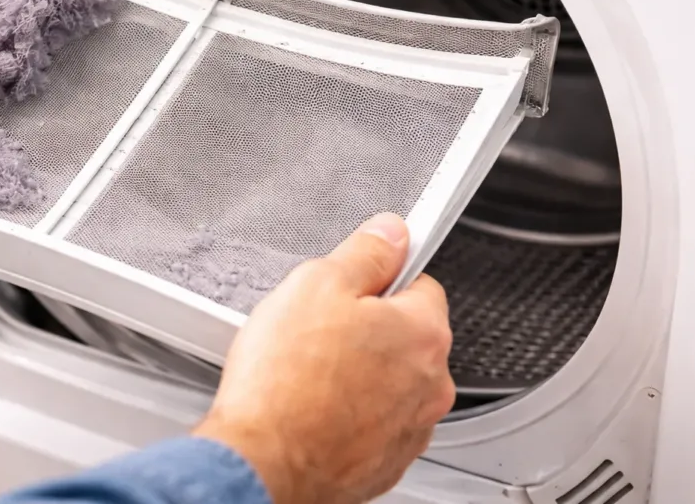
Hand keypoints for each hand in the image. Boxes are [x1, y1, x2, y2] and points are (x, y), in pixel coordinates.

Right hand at [194, 213, 453, 503]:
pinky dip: (348, 414)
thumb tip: (390, 232)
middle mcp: (431, 384)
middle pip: (405, 335)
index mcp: (423, 332)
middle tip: (317, 330)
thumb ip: (363, 253)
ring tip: (307, 373)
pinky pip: (373, 422)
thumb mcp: (316, 284)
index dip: (378, 278)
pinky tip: (310, 406)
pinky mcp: (386, 462)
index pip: (420, 283)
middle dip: (366, 328)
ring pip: (389, 381)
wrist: (263, 461)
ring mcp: (411, 429)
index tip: (352, 284)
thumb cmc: (285, 383)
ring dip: (358, 373)